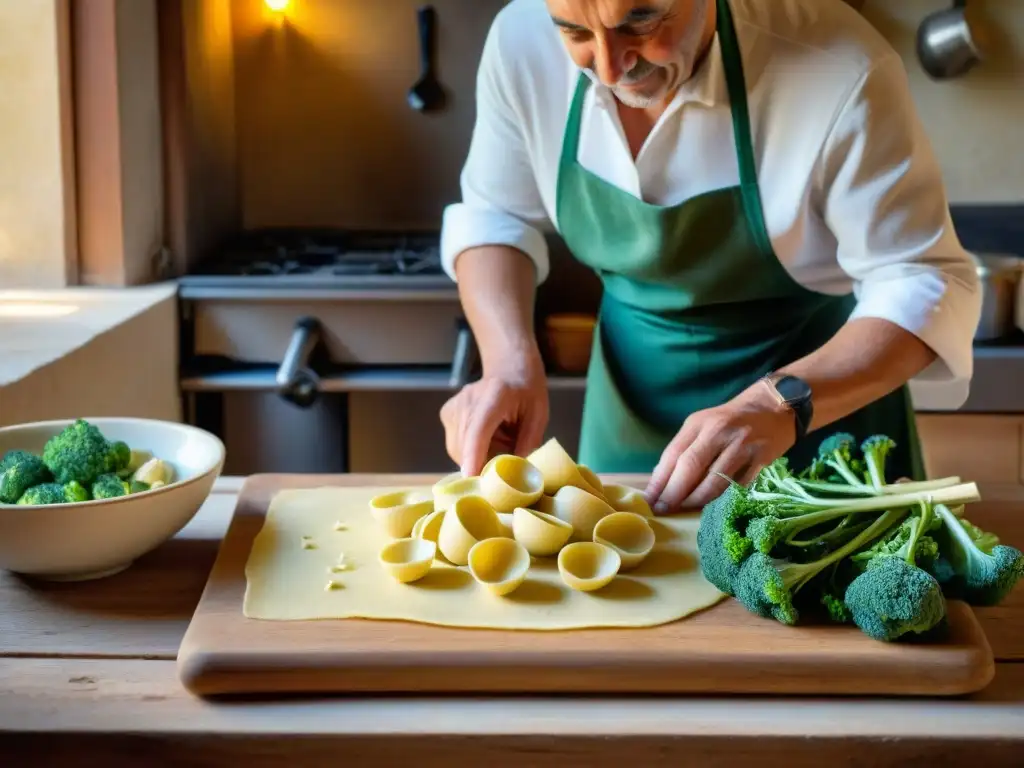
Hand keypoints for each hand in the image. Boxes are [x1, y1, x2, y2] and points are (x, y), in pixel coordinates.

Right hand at [439, 359, 548, 475]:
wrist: (508, 368)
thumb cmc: (527, 393)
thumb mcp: (538, 416)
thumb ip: (528, 443)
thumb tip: (516, 474)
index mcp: (496, 394)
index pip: (479, 428)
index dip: (473, 454)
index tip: (471, 476)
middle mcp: (467, 399)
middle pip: (466, 445)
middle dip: (485, 462)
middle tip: (507, 455)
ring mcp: (453, 407)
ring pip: (458, 450)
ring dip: (479, 456)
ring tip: (499, 441)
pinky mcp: (446, 414)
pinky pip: (455, 445)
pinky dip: (471, 450)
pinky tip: (487, 437)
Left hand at [644, 383, 795, 513]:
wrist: (773, 407)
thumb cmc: (731, 420)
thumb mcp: (703, 425)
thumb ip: (685, 448)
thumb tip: (663, 482)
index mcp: (699, 423)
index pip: (674, 454)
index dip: (660, 480)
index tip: (649, 499)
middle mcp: (719, 432)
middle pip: (691, 466)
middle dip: (674, 493)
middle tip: (663, 509)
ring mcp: (741, 445)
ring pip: (714, 480)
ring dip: (696, 499)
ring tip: (685, 509)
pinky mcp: (761, 459)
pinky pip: (737, 485)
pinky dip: (722, 498)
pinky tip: (711, 505)